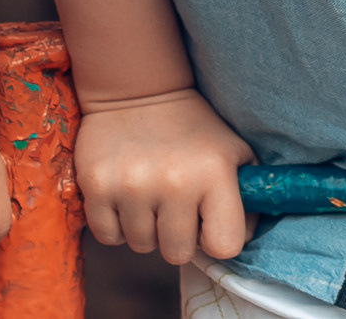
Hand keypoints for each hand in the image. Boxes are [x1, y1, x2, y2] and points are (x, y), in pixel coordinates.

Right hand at [75, 88, 256, 263]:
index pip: (224, 246)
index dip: (215, 239)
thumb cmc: (194, 129)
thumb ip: (248, 198)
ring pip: (142, 246)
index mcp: (214, 173)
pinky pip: (109, 237)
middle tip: (174, 205)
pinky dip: (116, 225)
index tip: (206, 222)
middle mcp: (174, 181)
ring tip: (150, 193)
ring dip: (146, 228)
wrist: (138, 91)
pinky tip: (126, 196)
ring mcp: (132, 185)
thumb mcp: (234, 151)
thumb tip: (242, 241)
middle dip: (177, 236)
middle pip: (177, 253)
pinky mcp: (97, 186)